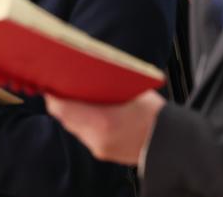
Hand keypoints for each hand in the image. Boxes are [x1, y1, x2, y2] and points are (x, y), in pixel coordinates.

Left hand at [44, 90, 165, 165]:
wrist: (172, 143)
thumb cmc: (153, 112)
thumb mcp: (129, 89)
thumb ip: (104, 83)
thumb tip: (84, 69)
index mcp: (102, 121)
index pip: (62, 108)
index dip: (53, 94)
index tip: (51, 82)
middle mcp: (96, 138)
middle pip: (64, 118)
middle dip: (62, 102)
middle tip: (60, 85)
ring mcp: (98, 148)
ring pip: (73, 126)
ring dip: (72, 112)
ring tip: (74, 96)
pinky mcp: (102, 153)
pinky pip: (84, 134)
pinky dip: (83, 122)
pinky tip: (89, 111)